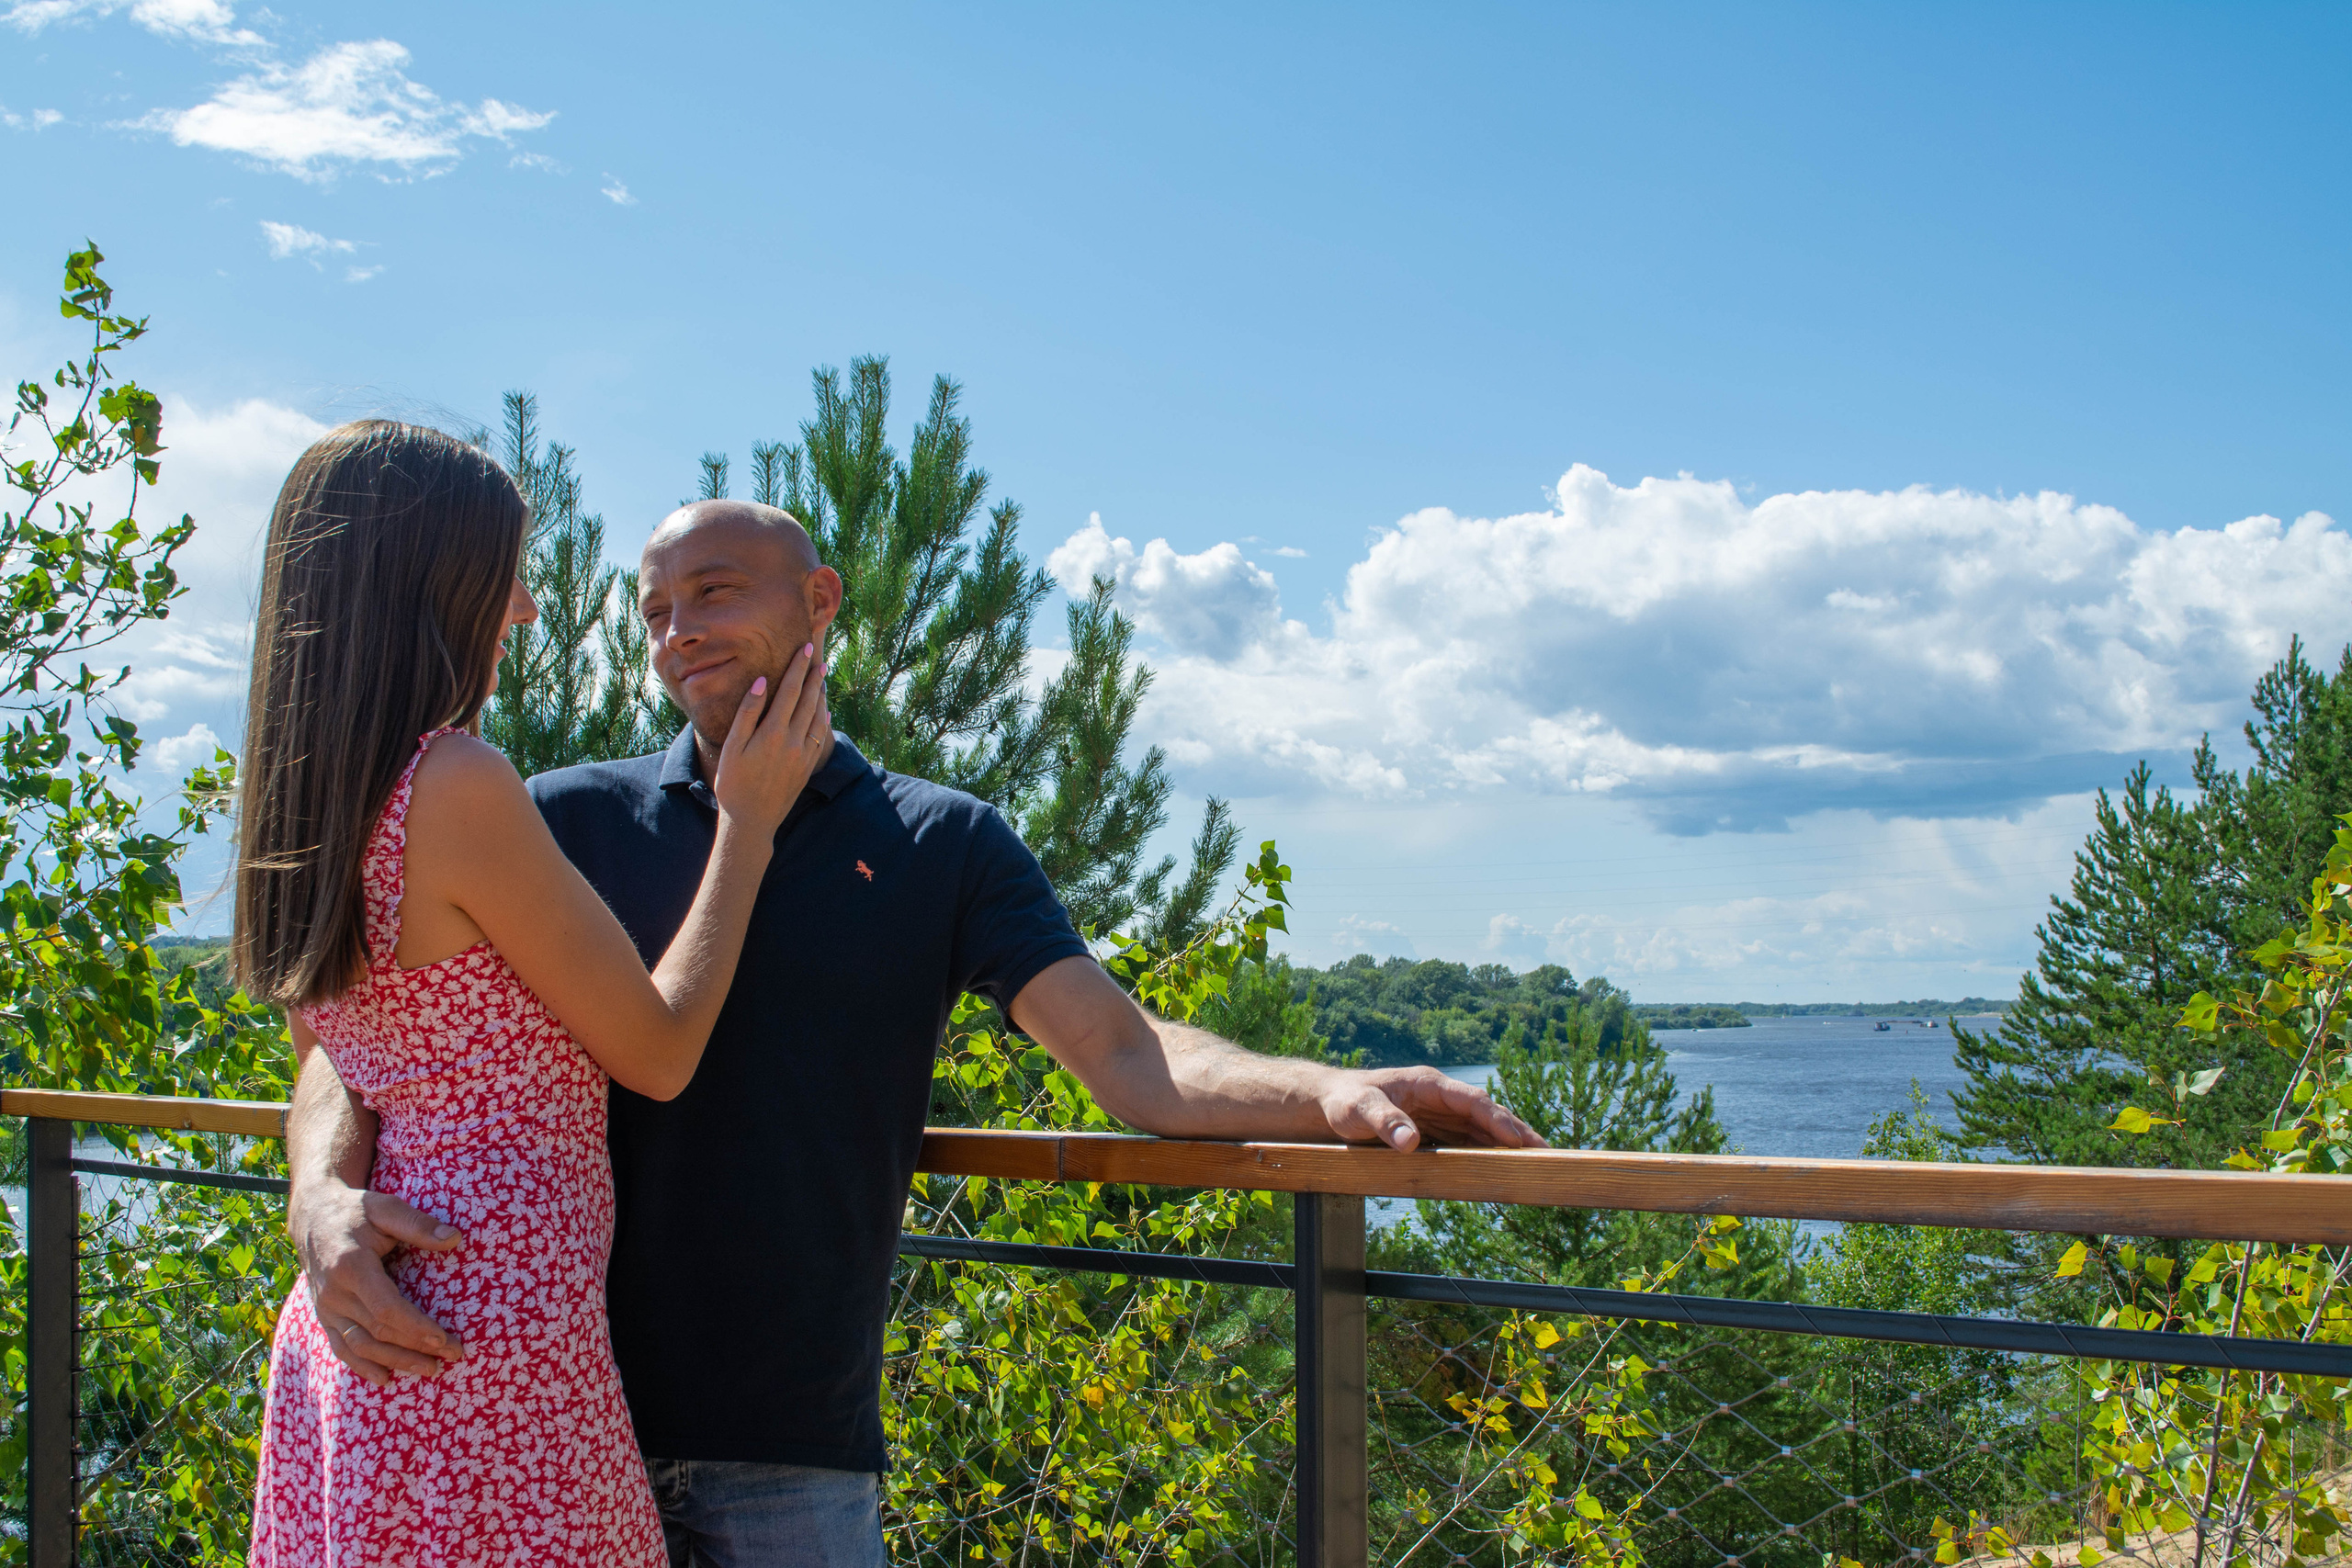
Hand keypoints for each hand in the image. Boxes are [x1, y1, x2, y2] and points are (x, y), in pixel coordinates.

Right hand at [290, 1176, 465, 1385]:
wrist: (312, 1217)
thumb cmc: (355, 1211)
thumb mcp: (386, 1208)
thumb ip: (418, 1225)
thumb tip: (455, 1238)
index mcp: (350, 1266)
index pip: (385, 1309)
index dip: (414, 1327)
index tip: (444, 1339)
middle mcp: (334, 1294)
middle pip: (377, 1333)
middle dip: (416, 1349)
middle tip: (453, 1355)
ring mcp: (326, 1308)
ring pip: (360, 1347)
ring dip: (395, 1362)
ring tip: (430, 1370)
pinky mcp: (323, 1315)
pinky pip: (340, 1348)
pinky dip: (362, 1367)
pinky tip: (386, 1378)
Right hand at [710, 643, 830, 832]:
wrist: (751, 822)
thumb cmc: (733, 783)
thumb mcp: (732, 747)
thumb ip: (747, 713)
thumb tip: (761, 682)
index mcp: (773, 732)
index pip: (790, 691)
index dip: (798, 668)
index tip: (804, 649)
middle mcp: (793, 741)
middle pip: (808, 701)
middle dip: (814, 678)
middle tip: (819, 660)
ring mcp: (803, 755)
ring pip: (818, 718)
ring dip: (821, 697)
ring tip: (822, 680)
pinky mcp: (807, 768)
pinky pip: (820, 737)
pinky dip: (824, 720)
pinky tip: (824, 712)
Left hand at [1316, 1066, 1546, 1151]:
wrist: (1331, 1103)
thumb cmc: (1344, 1103)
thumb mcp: (1358, 1111)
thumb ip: (1383, 1122)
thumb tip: (1411, 1142)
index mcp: (1428, 1084)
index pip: (1472, 1101)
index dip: (1497, 1119)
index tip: (1519, 1138)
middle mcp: (1440, 1097)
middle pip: (1485, 1114)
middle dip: (1516, 1131)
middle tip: (1545, 1151)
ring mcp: (1439, 1113)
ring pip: (1481, 1128)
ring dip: (1507, 1143)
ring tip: (1538, 1161)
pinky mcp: (1435, 1129)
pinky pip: (1467, 1140)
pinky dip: (1487, 1151)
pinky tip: (1503, 1165)